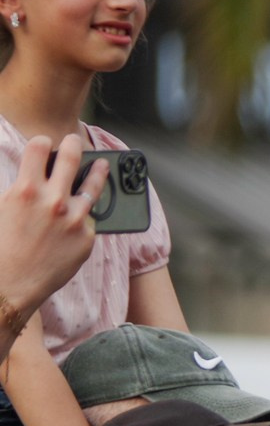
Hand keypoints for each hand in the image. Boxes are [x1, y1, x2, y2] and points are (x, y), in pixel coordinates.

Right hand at [0, 133, 101, 335]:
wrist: (10, 284)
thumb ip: (18, 190)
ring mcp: (74, 219)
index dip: (42, 142)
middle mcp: (53, 200)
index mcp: (25, 189)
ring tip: (103, 165)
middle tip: (76, 141)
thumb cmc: (0, 247)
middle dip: (73, 145)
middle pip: (70, 158)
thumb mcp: (0, 209)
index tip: (46, 143)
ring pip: (93, 187)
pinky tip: (82, 215)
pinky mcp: (87, 237)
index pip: (39, 147)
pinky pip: (88, 220)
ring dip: (98, 172)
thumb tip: (30, 175)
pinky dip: (83, 217)